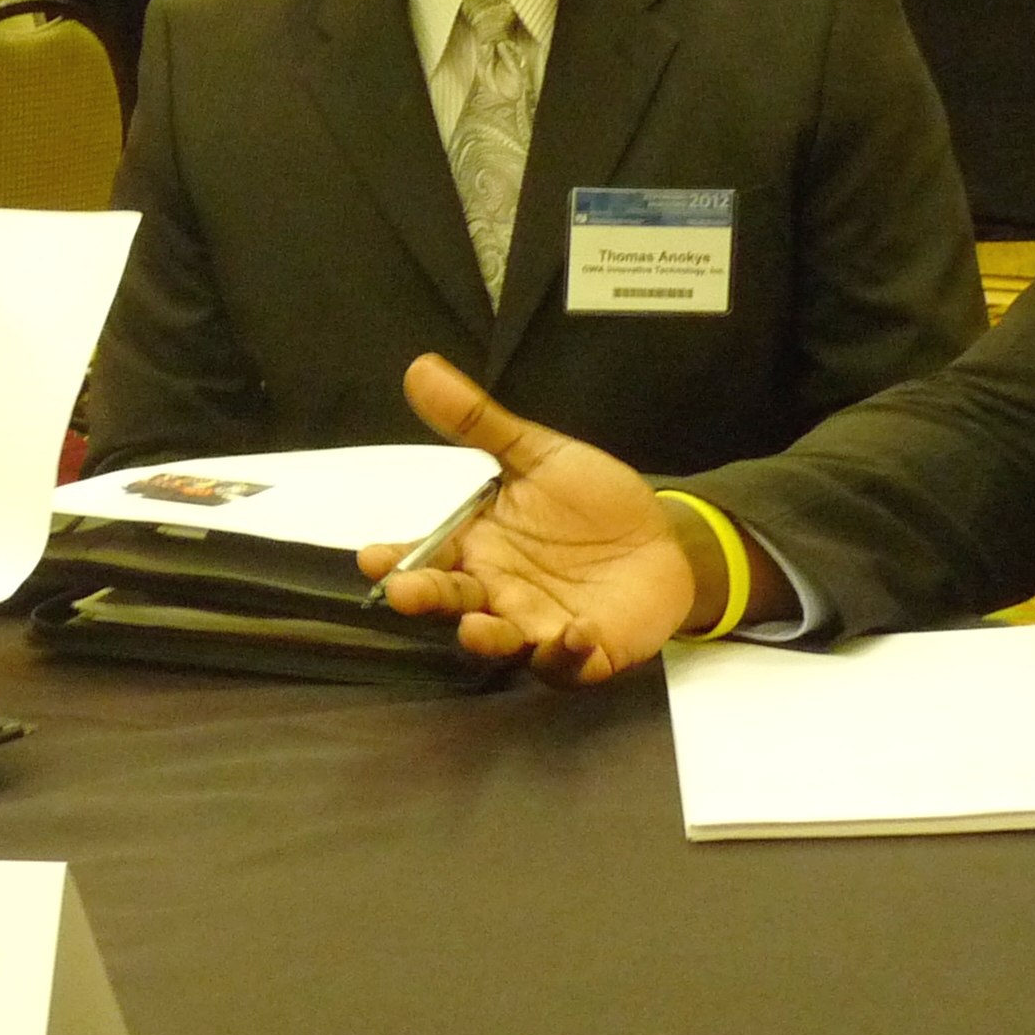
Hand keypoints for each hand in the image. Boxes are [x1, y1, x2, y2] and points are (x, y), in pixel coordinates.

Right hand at [360, 355, 701, 684]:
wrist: (663, 538)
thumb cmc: (591, 503)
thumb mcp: (537, 454)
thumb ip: (478, 422)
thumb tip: (420, 368)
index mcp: (478, 548)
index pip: (425, 558)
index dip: (396, 561)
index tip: (372, 555)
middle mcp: (497, 593)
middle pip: (451, 602)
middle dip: (426, 600)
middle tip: (404, 593)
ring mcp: (537, 627)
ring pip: (500, 642)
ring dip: (484, 639)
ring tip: (473, 629)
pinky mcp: (584, 654)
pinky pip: (567, 665)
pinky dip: (565, 655)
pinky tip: (571, 633)